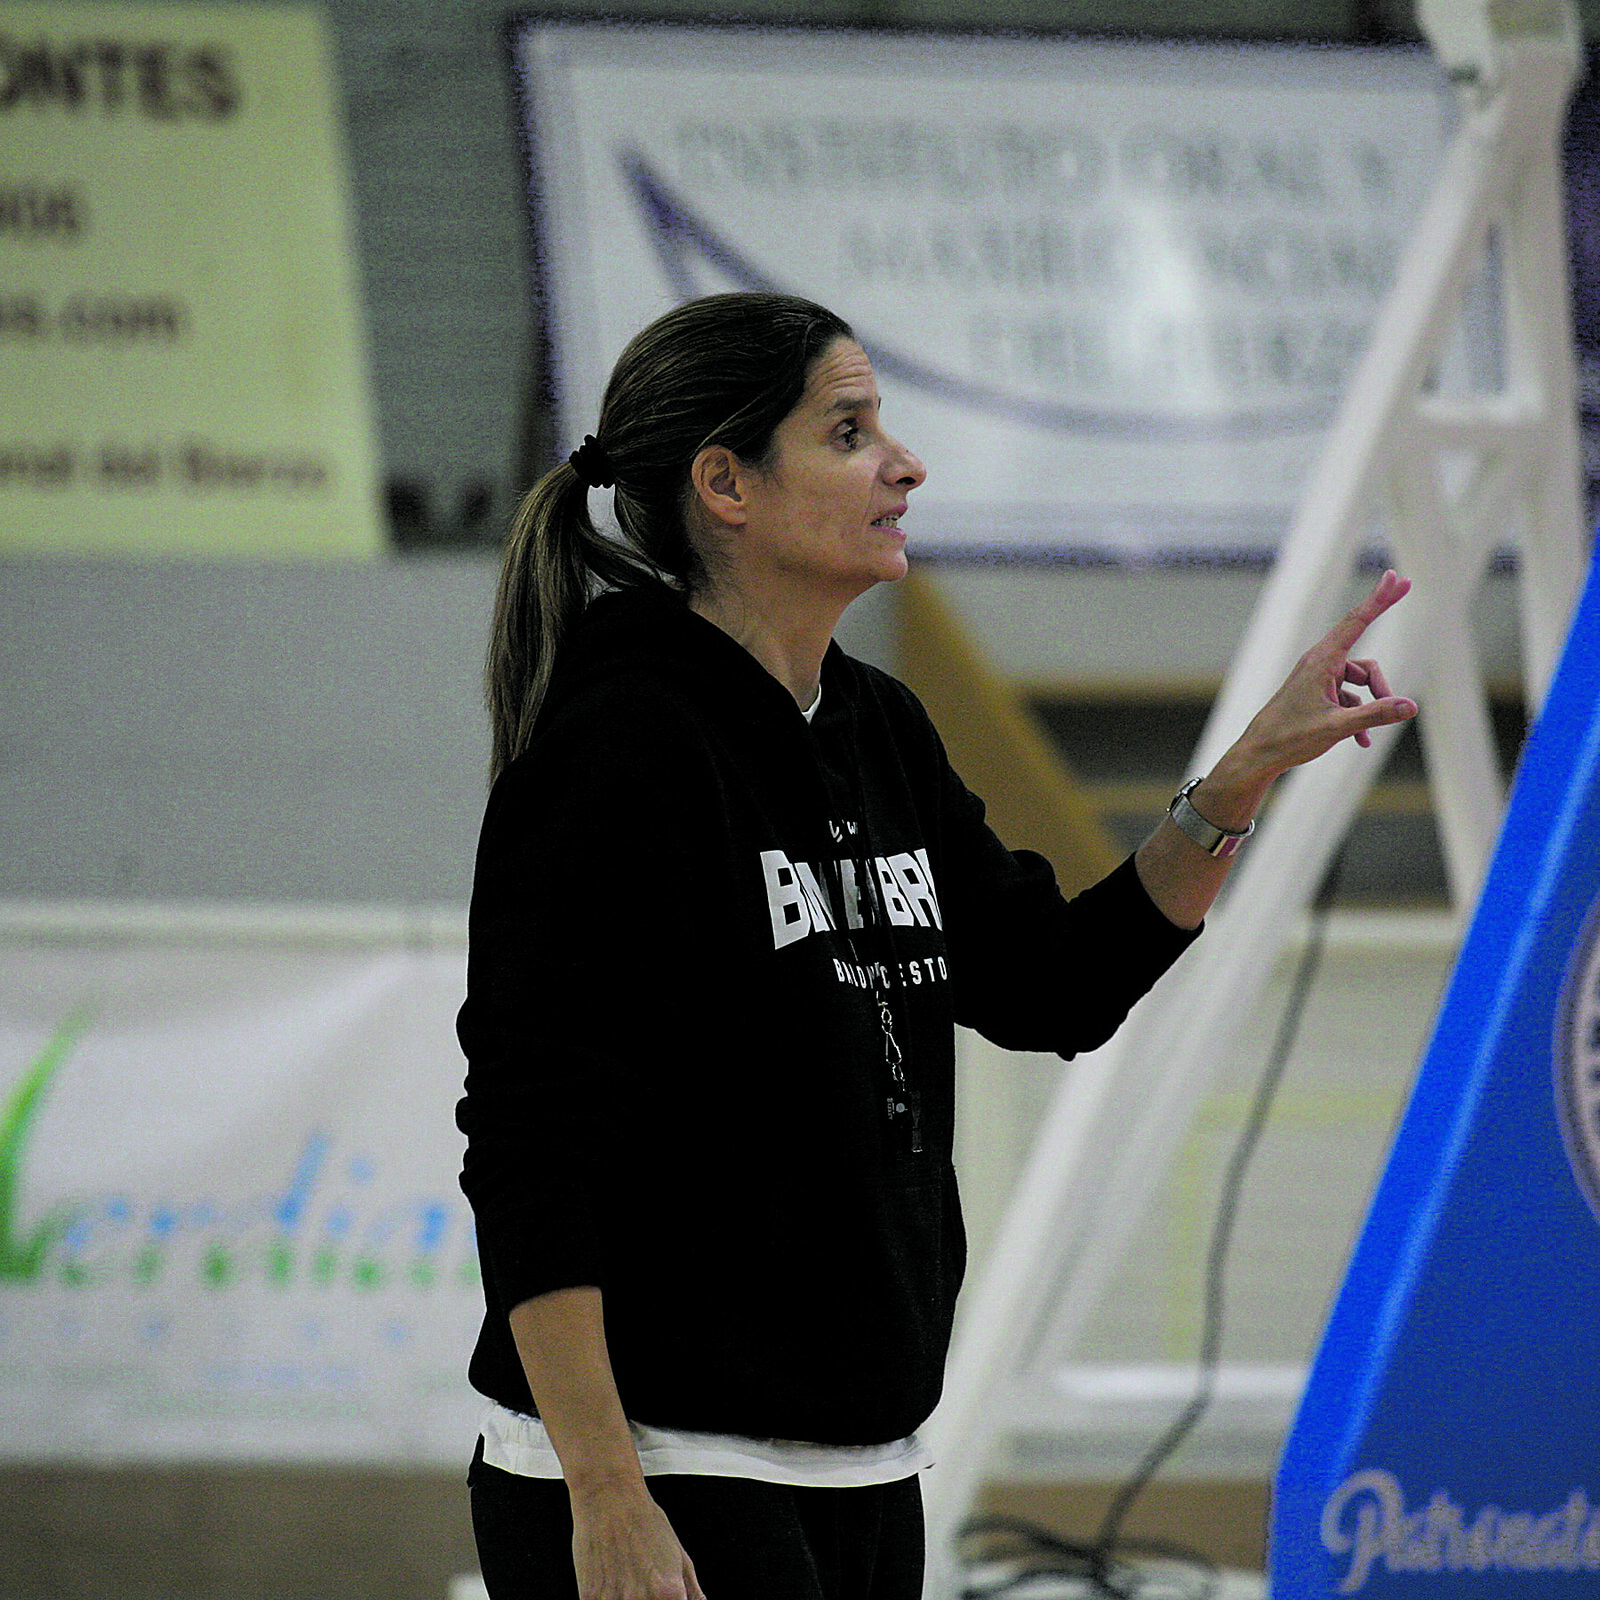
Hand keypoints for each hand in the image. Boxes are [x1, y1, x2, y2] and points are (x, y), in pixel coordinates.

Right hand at [570, 1482, 706, 1599]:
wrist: (608, 1497)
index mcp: (669, 1593)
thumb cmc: (642, 1519)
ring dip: (625, 1599)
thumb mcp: (679, 1554)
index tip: (666, 1596)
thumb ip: (692, 1590)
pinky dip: (607, 1598)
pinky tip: (611, 1582)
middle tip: (642, 1582)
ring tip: (626, 1580)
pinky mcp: (589, 1599)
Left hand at [1203, 570, 1418, 820]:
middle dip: (1380, 686)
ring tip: (1366, 734)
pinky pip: (1347, 699)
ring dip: (1369, 706)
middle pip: (1365, 664)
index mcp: (1321, 661)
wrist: (1258, 754)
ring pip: (1358, 683)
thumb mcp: (1338, 727)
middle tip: (1394, 706)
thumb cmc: (1291, 738)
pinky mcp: (1316, 695)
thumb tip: (1411, 706)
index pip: (1357, 621)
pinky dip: (1357, 717)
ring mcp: (1317, 680)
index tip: (1397, 577)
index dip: (1380, 599)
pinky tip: (1361, 742)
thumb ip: (1376, 714)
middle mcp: (1319, 664)